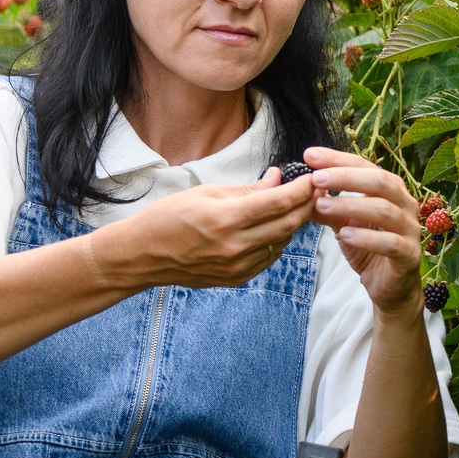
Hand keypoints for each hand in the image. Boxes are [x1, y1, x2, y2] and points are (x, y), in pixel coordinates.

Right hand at [86, 168, 320, 290]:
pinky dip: (277, 241)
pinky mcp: (236, 279)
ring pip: (281, 242)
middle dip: (306, 205)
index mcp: (225, 219)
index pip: (278, 202)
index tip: (314, 178)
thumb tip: (277, 178)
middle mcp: (235, 246)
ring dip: (293, 223)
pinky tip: (274, 228)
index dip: (302, 189)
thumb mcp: (205, 193)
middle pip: (288, 224)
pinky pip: (268, 258)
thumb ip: (246, 189)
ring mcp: (237, 266)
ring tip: (297, 206)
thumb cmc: (168, 217)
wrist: (142, 255)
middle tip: (316, 191)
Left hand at [301, 146, 424, 318]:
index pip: (365, 166)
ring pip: (385, 210)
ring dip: (351, 206)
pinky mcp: (409, 255)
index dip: (338, 159)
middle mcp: (405, 204)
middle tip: (316, 178)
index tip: (309, 155)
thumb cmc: (370, 250)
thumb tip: (302, 191)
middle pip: (380, 181)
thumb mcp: (344, 224)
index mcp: (390, 191)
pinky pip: (390, 243)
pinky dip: (366, 238)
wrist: (390, 287)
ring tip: (322, 206)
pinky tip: (344, 235)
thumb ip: (327, 208)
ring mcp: (410, 230)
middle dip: (346, 178)